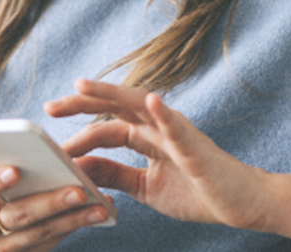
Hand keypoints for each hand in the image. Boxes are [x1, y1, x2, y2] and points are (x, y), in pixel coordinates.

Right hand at [0, 164, 111, 251]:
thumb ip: (2, 155)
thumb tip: (36, 144)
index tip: (15, 170)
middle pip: (17, 216)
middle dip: (50, 203)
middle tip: (78, 190)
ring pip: (38, 234)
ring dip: (71, 220)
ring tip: (99, 206)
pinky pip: (48, 245)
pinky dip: (71, 229)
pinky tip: (94, 215)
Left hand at [45, 79, 290, 250]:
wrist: (241, 205)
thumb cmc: (197, 192)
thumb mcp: (145, 187)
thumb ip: (114, 174)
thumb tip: (78, 168)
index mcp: (144, 136)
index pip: (104, 126)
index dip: (77, 130)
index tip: (49, 137)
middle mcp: (157, 126)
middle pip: (113, 107)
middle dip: (81, 103)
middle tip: (49, 107)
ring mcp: (176, 132)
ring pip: (139, 105)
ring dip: (111, 93)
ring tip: (83, 85)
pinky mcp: (196, 146)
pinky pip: (178, 126)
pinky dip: (164, 112)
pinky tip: (152, 101)